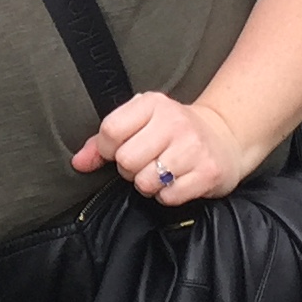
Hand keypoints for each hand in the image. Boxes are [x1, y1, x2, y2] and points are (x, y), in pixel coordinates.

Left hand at [72, 92, 269, 204]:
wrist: (223, 137)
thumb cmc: (172, 131)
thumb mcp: (139, 122)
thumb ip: (103, 141)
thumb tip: (78, 163)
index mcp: (153, 104)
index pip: (110, 131)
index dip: (106, 149)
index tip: (117, 151)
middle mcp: (174, 122)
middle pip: (126, 160)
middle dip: (129, 169)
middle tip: (144, 163)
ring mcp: (193, 148)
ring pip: (145, 182)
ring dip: (148, 184)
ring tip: (160, 172)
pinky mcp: (208, 173)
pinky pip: (168, 197)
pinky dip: (166, 195)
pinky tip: (176, 181)